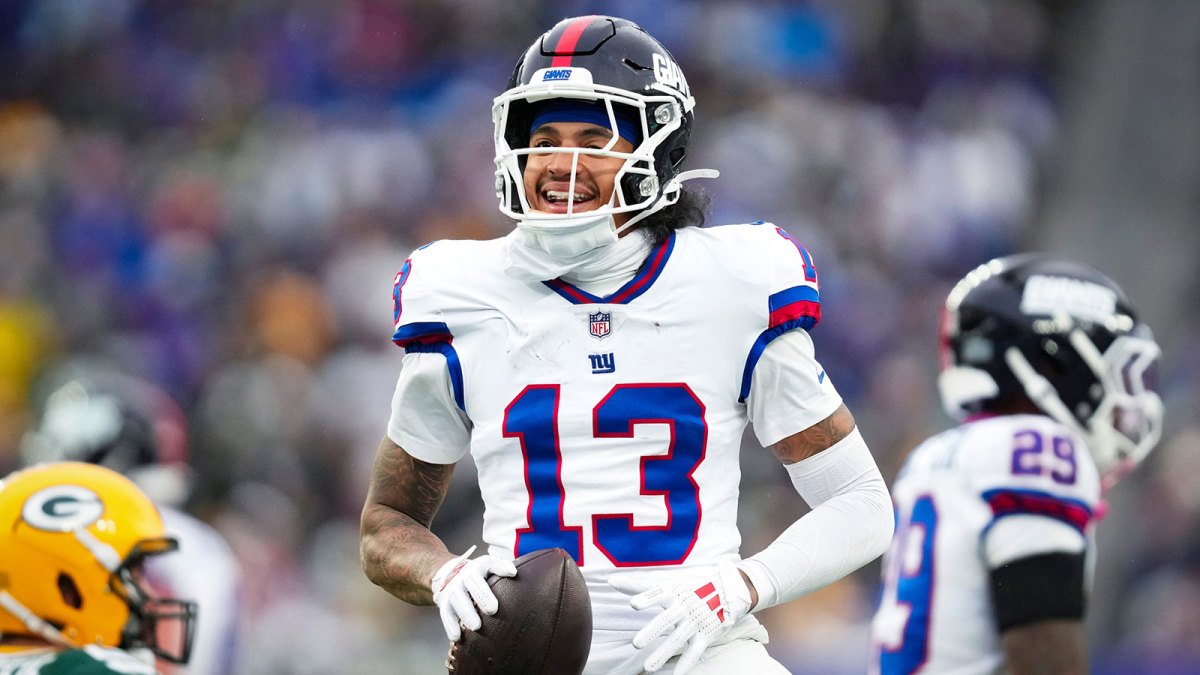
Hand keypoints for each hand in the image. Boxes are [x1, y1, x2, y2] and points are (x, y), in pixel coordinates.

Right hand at [430, 545, 517, 640]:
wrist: (448, 573)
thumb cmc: (476, 573)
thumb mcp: (487, 565)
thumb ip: (500, 567)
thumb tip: (512, 572)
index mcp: (476, 567)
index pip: (486, 566)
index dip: (498, 570)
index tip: (509, 578)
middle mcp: (462, 577)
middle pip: (470, 583)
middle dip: (481, 596)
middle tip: (492, 610)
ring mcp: (451, 590)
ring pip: (456, 600)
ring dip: (466, 614)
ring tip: (476, 626)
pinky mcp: (442, 603)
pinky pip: (445, 614)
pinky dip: (450, 626)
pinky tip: (457, 636)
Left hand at [608, 560, 752, 672]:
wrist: (726, 591)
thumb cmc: (688, 589)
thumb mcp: (666, 585)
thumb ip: (637, 586)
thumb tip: (610, 581)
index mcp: (673, 592)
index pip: (658, 594)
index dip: (647, 598)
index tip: (633, 604)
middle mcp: (684, 606)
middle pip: (667, 620)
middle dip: (652, 632)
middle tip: (636, 644)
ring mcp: (695, 622)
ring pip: (678, 639)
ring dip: (664, 654)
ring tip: (648, 668)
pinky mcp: (705, 635)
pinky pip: (695, 651)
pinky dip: (686, 663)